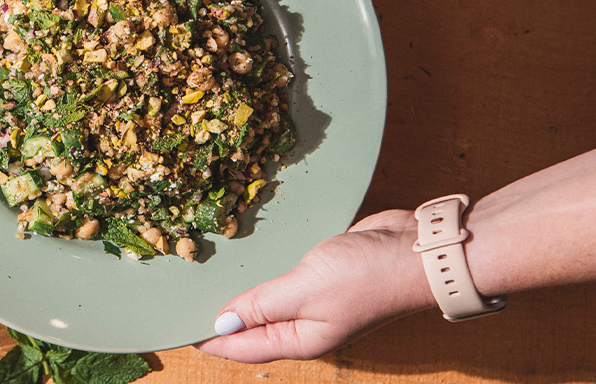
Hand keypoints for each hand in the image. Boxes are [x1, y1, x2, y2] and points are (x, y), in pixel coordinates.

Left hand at [196, 210, 434, 362]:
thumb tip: (222, 322)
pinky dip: (266, 273)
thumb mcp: (305, 289)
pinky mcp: (325, 274)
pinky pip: (286, 278)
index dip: (211, 339)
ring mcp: (318, 300)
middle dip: (222, 320)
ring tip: (208, 284)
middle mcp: (307, 325)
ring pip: (270, 303)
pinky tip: (249, 261)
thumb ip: (262, 304)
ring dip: (243, 295)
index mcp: (302, 339)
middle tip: (184, 305)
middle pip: (254, 328)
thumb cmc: (366, 275)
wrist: (417, 250)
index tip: (178, 332)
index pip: (244, 347)